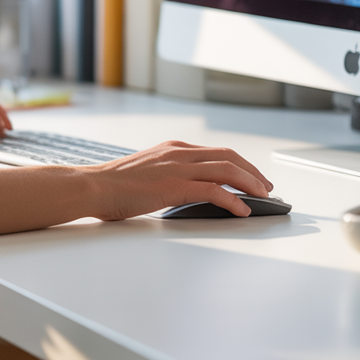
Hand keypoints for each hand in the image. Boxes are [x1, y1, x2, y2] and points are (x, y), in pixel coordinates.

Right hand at [89, 140, 274, 219]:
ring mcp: (176, 168)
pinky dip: (233, 201)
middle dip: (252, 171)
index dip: (240, 163)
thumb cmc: (113, 184)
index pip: (216, 151)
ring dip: (250, 184)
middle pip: (228, 156)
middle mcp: (177, 153)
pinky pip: (214, 191)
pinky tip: (242, 211)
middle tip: (266, 187)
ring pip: (226, 170)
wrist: (93, 186)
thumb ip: (167, 173)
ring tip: (263, 197)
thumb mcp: (146, 171)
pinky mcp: (174, 186)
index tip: (252, 176)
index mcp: (171, 148)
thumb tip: (185, 188)